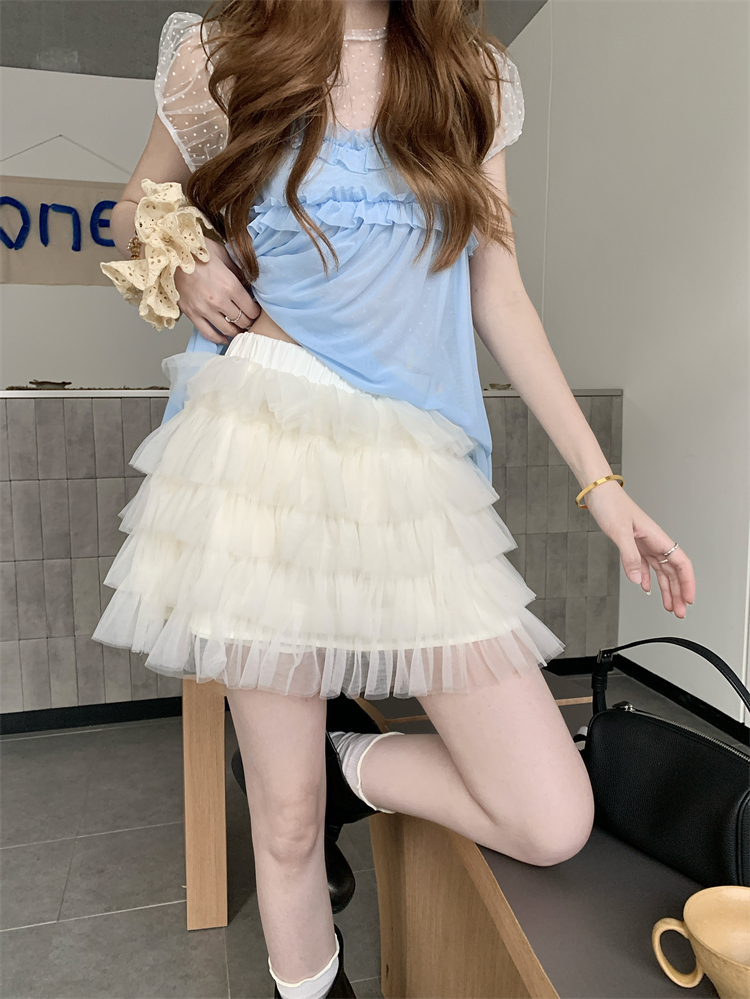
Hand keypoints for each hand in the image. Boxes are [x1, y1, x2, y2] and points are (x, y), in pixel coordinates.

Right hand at [173, 241, 260, 344]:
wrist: (171, 254)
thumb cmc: (197, 251)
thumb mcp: (224, 255)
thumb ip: (238, 271)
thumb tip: (247, 283)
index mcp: (230, 285)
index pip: (251, 309)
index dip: (256, 312)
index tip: (255, 310)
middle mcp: (218, 301)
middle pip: (242, 321)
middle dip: (248, 322)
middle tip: (249, 320)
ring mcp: (204, 309)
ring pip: (227, 330)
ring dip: (236, 332)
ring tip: (239, 329)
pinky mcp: (191, 314)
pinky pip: (208, 333)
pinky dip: (218, 339)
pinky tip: (224, 338)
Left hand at [583, 480, 695, 617]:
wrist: (598, 492)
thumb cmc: (610, 504)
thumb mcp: (620, 531)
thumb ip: (629, 556)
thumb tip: (637, 579)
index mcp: (657, 537)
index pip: (681, 563)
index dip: (687, 582)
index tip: (688, 599)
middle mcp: (654, 541)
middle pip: (673, 571)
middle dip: (678, 592)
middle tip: (679, 612)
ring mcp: (644, 543)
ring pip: (661, 570)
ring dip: (666, 589)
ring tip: (668, 606)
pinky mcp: (632, 544)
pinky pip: (645, 565)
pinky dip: (647, 578)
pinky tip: (645, 588)